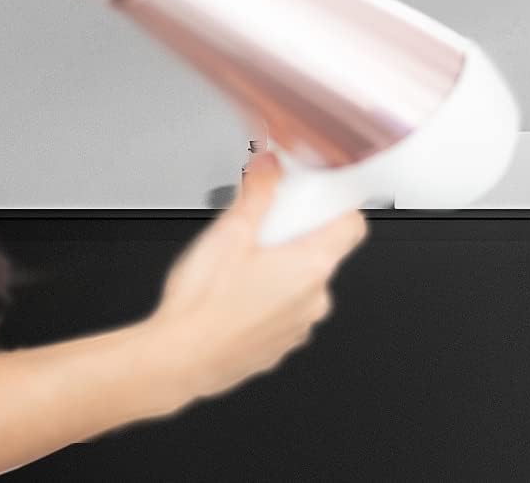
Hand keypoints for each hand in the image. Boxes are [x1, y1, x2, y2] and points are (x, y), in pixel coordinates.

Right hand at [132, 153, 367, 413]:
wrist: (176, 362)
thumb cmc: (203, 307)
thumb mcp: (229, 232)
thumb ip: (257, 192)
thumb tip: (270, 167)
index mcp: (312, 267)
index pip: (352, 226)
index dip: (336, 206)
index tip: (314, 197)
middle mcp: (314, 300)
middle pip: (323, 251)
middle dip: (295, 235)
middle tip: (262, 227)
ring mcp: (298, 327)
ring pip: (302, 282)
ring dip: (280, 268)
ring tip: (241, 264)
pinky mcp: (279, 346)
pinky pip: (285, 309)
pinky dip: (268, 297)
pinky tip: (234, 294)